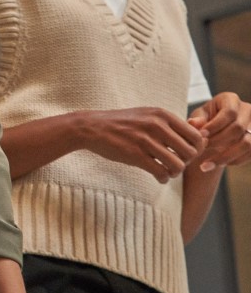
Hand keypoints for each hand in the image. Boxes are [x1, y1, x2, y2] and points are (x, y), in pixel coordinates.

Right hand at [81, 107, 203, 181]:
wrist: (92, 128)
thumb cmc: (122, 123)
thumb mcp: (147, 115)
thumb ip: (170, 123)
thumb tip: (200, 134)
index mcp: (162, 115)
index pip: (196, 136)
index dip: (195, 148)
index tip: (183, 153)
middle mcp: (156, 125)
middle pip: (190, 152)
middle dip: (185, 162)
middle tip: (175, 164)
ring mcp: (145, 140)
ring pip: (178, 165)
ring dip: (174, 173)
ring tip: (166, 171)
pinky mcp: (135, 155)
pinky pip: (161, 173)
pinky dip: (163, 178)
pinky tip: (158, 176)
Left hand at [189, 93, 250, 170]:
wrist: (215, 131)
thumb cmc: (205, 120)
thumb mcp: (199, 117)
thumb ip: (197, 120)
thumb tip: (192, 123)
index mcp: (231, 99)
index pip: (229, 112)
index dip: (215, 125)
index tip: (201, 136)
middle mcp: (247, 110)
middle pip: (238, 128)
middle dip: (219, 141)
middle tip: (203, 148)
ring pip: (248, 144)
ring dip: (226, 156)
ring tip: (206, 164)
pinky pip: (250, 154)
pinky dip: (234, 161)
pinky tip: (219, 164)